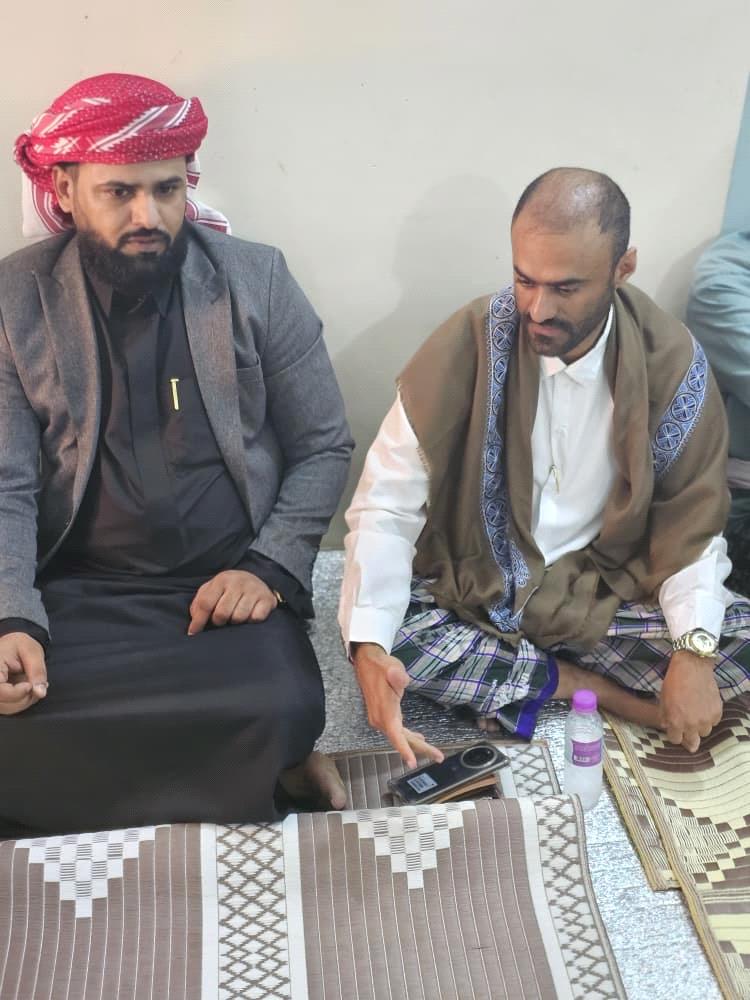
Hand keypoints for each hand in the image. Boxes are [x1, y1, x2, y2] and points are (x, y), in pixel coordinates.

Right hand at [0, 632, 47, 715]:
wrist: (12, 645)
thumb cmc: (19, 645)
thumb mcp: (31, 651)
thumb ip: (37, 671)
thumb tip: (40, 693)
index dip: (15, 693)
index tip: (29, 685)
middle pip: (3, 702)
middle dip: (25, 697)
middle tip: (36, 683)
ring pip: (7, 708)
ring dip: (25, 700)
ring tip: (32, 683)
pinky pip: (8, 707)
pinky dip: (22, 701)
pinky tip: (27, 689)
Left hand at [188, 570, 278, 634]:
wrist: (256, 580)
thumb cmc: (228, 590)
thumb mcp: (212, 590)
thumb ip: (199, 603)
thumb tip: (194, 623)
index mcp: (222, 579)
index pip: (206, 603)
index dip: (198, 621)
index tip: (193, 633)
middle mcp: (238, 583)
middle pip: (222, 614)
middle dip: (218, 622)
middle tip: (221, 621)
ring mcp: (254, 590)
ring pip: (239, 618)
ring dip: (235, 622)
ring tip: (235, 616)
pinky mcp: (267, 599)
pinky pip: (255, 619)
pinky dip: (251, 621)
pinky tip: (249, 615)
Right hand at [352, 642, 443, 767]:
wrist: (366, 662)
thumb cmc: (380, 665)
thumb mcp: (391, 667)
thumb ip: (396, 675)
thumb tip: (400, 678)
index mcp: (384, 710)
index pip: (394, 734)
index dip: (403, 749)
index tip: (412, 762)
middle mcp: (381, 719)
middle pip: (401, 739)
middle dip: (420, 749)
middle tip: (439, 757)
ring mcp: (381, 718)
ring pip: (400, 736)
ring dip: (416, 745)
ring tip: (434, 752)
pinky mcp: (383, 716)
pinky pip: (397, 731)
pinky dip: (408, 737)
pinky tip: (418, 738)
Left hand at [659, 650, 721, 751]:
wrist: (692, 667)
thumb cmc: (674, 681)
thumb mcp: (663, 698)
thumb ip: (664, 715)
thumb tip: (666, 726)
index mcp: (676, 722)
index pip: (675, 740)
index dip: (674, 735)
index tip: (675, 730)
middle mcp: (692, 724)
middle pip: (692, 743)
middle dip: (688, 738)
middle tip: (688, 732)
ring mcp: (706, 719)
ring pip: (704, 732)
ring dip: (699, 727)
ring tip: (696, 716)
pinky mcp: (717, 712)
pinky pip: (713, 722)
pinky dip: (709, 718)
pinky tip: (704, 708)